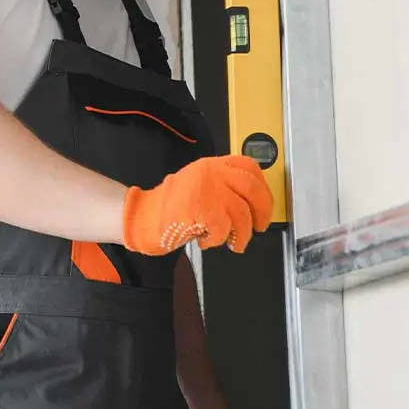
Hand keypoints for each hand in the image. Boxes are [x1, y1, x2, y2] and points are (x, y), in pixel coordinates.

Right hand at [121, 156, 272, 254]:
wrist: (143, 217)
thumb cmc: (170, 208)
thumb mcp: (198, 186)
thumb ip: (223, 186)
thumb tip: (253, 203)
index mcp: (212, 165)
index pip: (248, 167)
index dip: (263, 187)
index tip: (265, 204)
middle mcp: (211, 172)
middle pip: (252, 188)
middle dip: (263, 212)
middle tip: (259, 226)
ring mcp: (206, 188)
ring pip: (241, 213)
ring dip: (241, 235)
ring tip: (234, 243)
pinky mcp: (201, 207)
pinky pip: (224, 228)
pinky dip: (219, 240)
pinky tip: (208, 241)